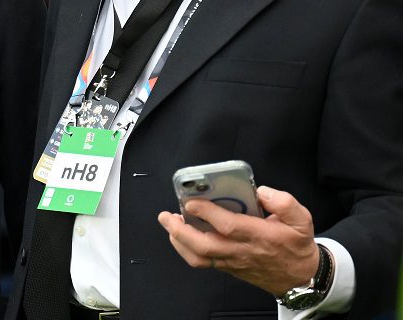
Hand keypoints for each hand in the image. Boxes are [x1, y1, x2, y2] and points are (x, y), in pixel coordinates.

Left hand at [157, 185, 319, 295]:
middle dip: (180, 230)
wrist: (302, 278)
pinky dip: (187, 249)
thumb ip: (284, 202)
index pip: (228, 225)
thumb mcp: (302, 220)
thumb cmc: (297, 246)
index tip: (191, 201)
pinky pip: (203, 262)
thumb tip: (262, 191)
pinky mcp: (228, 267)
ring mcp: (232, 261)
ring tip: (170, 223)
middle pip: (204, 246)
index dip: (207, 212)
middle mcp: (241, 250)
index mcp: (259, 236)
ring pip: (199, 257)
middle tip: (167, 215)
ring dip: (179, 241)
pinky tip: (181, 235)